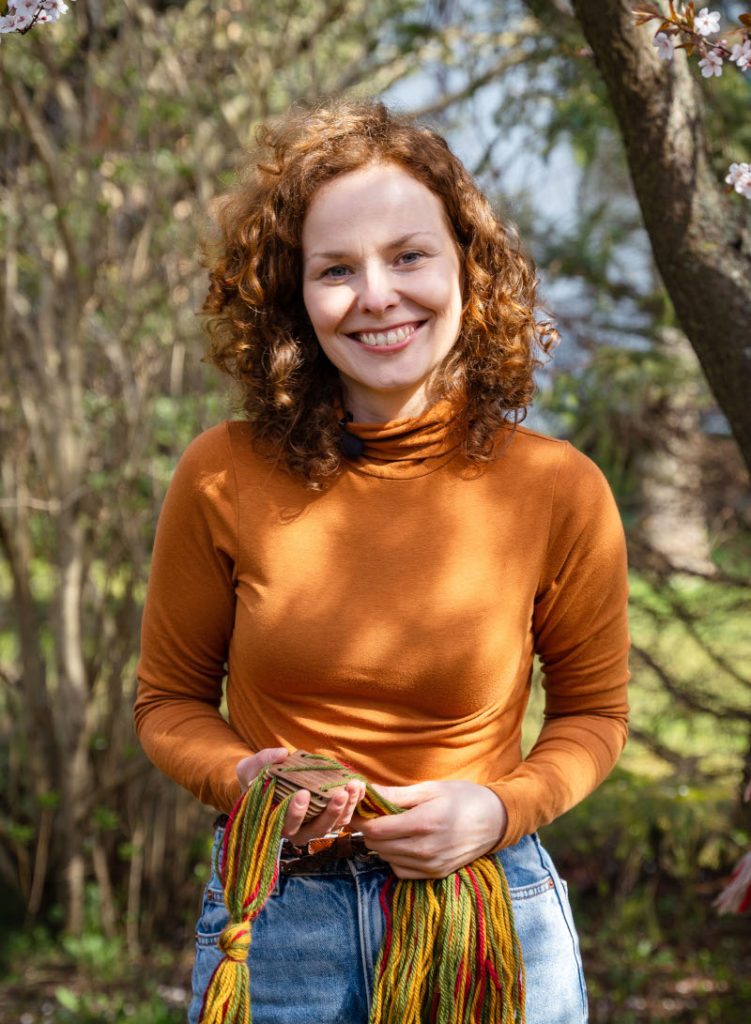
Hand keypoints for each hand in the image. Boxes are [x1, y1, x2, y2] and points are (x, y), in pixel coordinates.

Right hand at [235, 748, 366, 846]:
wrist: (266, 781)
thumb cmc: (256, 777)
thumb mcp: (251, 768)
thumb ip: (263, 761)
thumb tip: (282, 754)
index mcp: (275, 823)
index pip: (286, 825)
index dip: (295, 813)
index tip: (303, 794)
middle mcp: (296, 830)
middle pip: (317, 829)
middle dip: (330, 813)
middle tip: (340, 794)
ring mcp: (314, 825)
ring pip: (334, 824)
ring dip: (346, 807)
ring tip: (354, 786)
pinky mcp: (329, 816)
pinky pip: (344, 814)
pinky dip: (353, 802)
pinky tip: (359, 786)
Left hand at [351, 781, 506, 878]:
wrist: (495, 821)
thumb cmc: (462, 798)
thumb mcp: (430, 788)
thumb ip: (396, 794)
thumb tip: (366, 792)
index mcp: (423, 824)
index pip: (374, 829)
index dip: (360, 818)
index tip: (357, 807)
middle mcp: (425, 850)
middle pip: (377, 845)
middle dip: (369, 828)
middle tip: (373, 813)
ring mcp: (430, 866)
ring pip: (386, 858)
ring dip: (382, 842)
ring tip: (392, 825)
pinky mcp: (435, 875)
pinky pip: (400, 870)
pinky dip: (395, 857)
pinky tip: (405, 841)